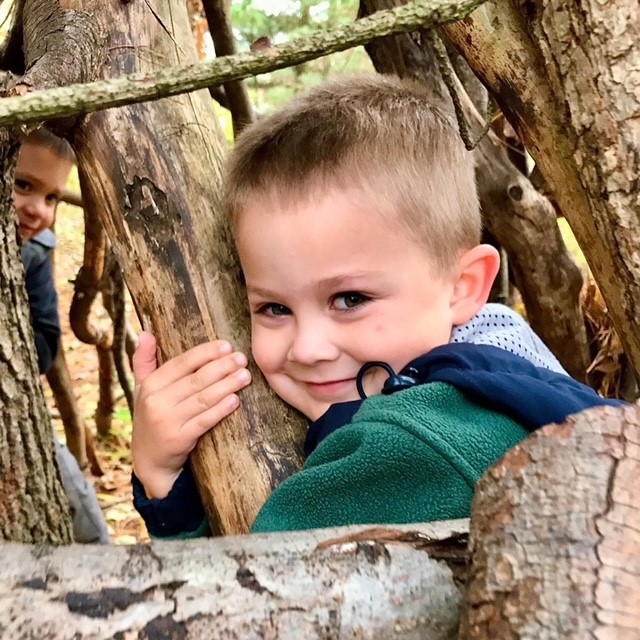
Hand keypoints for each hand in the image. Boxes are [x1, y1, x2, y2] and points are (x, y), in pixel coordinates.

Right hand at [131, 331, 250, 498]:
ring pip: (203, 398)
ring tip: (245, 376)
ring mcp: (168, 421)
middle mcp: (157, 401)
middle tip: (242, 358)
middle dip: (222, 367)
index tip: (226, 345)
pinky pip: (204, 421)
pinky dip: (221, 409)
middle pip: (196, 379)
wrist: (149, 461)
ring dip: (227, 385)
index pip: (181, 363)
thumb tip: (146, 333)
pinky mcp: (180, 439)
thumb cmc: (152, 418)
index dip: (204, 353)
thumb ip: (144, 361)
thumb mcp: (143, 389)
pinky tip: (235, 400)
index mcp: (150, 385)